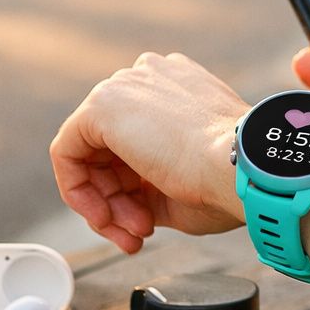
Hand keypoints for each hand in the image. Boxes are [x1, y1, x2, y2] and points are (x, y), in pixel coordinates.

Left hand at [50, 52, 247, 253]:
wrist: (242, 168)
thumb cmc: (228, 178)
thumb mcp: (184, 179)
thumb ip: (149, 180)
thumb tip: (129, 201)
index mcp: (178, 85)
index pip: (136, 140)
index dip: (135, 190)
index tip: (149, 223)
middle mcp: (149, 77)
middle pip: (109, 149)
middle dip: (121, 200)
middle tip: (139, 232)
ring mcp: (125, 86)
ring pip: (89, 155)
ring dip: (107, 204)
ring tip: (135, 231)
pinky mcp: (101, 106)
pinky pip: (67, 153)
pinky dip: (79, 192)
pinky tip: (105, 216)